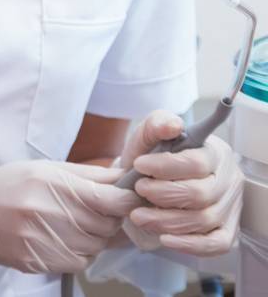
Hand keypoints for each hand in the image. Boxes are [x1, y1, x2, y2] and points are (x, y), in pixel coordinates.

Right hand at [0, 159, 141, 274]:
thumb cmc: (3, 185)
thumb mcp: (42, 169)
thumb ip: (86, 175)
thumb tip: (125, 178)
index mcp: (53, 184)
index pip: (113, 200)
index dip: (127, 202)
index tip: (128, 199)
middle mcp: (49, 213)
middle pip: (108, 226)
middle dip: (108, 219)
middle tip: (92, 210)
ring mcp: (43, 241)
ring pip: (96, 246)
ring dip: (93, 237)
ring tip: (69, 223)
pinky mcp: (38, 262)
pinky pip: (78, 262)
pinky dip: (77, 252)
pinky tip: (58, 238)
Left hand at [117, 110, 242, 256]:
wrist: (148, 181)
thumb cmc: (152, 157)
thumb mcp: (148, 136)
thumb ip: (156, 124)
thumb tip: (173, 125)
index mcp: (214, 153)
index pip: (197, 162)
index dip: (165, 166)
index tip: (138, 165)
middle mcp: (228, 180)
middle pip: (201, 194)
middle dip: (163, 194)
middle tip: (139, 189)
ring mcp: (230, 207)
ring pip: (204, 220)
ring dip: (166, 220)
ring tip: (138, 215)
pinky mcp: (227, 231)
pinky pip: (216, 244)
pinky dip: (189, 245)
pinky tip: (164, 238)